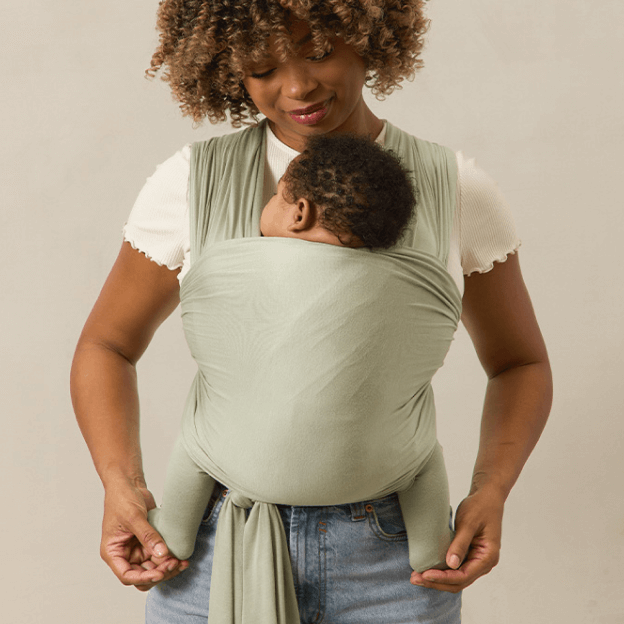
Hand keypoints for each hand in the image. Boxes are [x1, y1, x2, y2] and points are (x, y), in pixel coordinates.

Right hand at [101, 475, 188, 591]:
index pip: (127, 575)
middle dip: (159, 573)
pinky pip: (159, 555)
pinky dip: (169, 557)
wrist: (129, 484)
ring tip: (181, 562)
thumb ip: (147, 536)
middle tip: (174, 564)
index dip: (143, 578)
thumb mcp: (134, 517)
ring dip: (167, 567)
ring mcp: (137, 549)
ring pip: (153, 568)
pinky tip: (181, 556)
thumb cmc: (122, 499)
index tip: (159, 573)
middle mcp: (125, 554)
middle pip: (142, 575)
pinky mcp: (148, 542)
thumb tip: (161, 553)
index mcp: (113, 552)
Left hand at [410, 487, 503, 592]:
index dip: (444, 578)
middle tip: (415, 578)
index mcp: (488, 557)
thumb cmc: (480, 507)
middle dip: (437, 582)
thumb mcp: (468, 523)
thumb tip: (451, 565)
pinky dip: (442, 571)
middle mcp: (484, 563)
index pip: (464, 576)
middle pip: (459, 582)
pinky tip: (428, 569)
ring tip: (417, 577)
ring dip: (438, 579)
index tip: (425, 574)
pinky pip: (456, 569)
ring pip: (457, 578)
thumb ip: (460, 544)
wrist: (487, 497)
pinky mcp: (469, 555)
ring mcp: (477, 560)